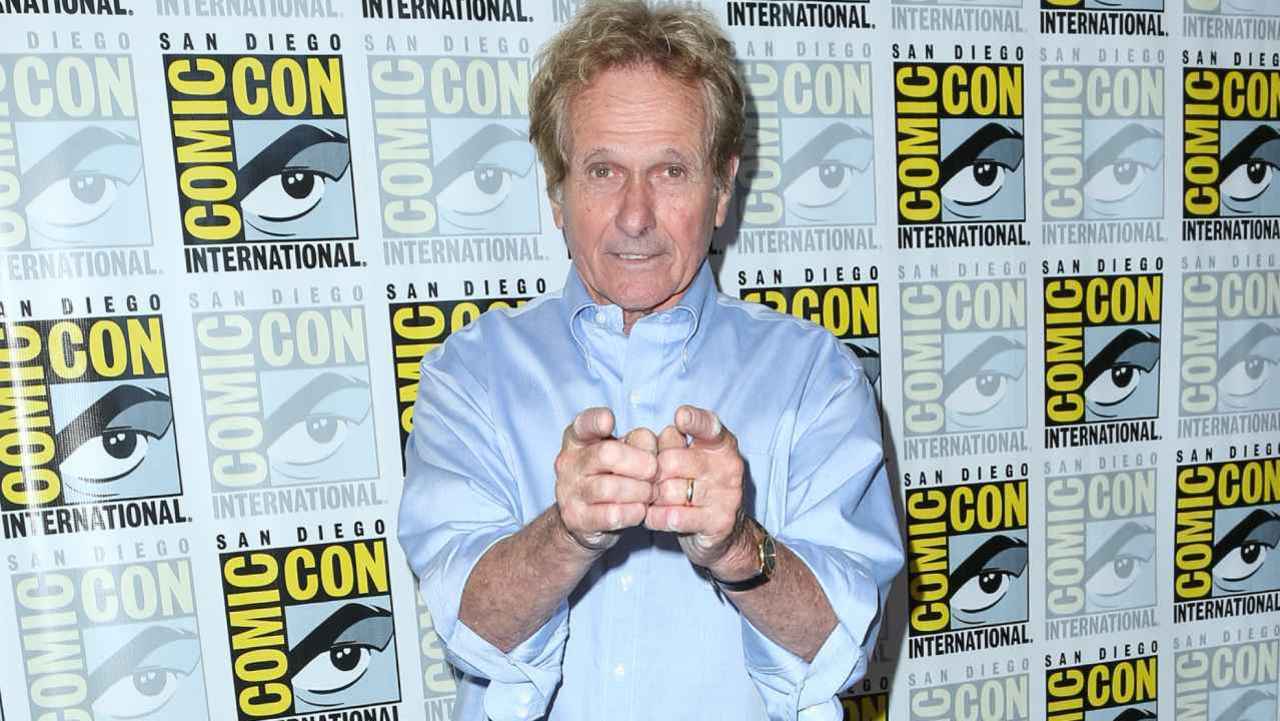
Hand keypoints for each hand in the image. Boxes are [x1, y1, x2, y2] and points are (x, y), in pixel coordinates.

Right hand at [554, 408, 657, 552]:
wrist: (586, 519)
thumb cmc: (611, 477)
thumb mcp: (623, 452)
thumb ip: (639, 442)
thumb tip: (650, 443)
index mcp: (578, 439)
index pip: (583, 423)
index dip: (595, 421)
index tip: (609, 421)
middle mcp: (569, 463)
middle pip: (606, 454)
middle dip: (640, 463)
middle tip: (654, 472)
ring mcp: (569, 492)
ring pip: (610, 487)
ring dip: (640, 491)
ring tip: (650, 493)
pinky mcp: (577, 518)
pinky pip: (611, 514)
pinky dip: (633, 512)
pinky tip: (640, 510)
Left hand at [647, 405, 748, 575]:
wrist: (723, 533)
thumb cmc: (697, 487)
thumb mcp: (688, 459)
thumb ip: (671, 443)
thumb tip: (652, 438)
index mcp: (722, 445)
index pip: (710, 426)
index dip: (695, 420)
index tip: (680, 417)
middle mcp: (729, 466)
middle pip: (671, 460)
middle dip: (653, 473)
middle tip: (652, 482)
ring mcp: (727, 495)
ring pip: (669, 491)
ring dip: (653, 498)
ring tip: (655, 500)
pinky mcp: (720, 522)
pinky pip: (673, 517)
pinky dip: (656, 518)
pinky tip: (655, 516)